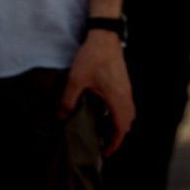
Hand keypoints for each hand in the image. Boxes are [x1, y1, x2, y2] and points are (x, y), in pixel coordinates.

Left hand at [62, 30, 134, 155]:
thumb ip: (68, 101)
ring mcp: (126, 88)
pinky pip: (124, 104)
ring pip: (127, 112)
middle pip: (127, 122)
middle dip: (116, 136)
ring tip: (100, 130)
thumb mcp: (75, 80)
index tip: (105, 153)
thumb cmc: (92, 57)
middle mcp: (125, 95)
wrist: (105, 36)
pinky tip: (101, 111)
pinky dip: (116, 113)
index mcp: (117, 98)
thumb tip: (62, 118)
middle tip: (101, 144)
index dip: (114, 143)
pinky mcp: (123, 82)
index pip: (121, 128)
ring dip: (117, 124)